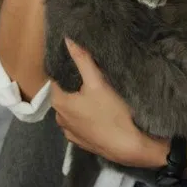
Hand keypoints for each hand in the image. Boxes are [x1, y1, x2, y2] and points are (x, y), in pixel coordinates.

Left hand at [52, 40, 163, 170]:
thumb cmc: (112, 113)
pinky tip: (98, 111)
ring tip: (95, 91)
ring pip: (72, 109)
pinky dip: (85, 116)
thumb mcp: (97, 82)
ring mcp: (70, 133)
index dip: (66, 68)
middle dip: (74, 84)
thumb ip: (82, 60)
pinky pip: (79, 123)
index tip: (78, 61)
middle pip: (64, 94)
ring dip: (79, 101)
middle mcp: (60, 119)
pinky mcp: (82, 142)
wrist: (130, 147)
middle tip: (90, 74)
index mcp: (59, 103)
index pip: (56, 79)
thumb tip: (67, 40)